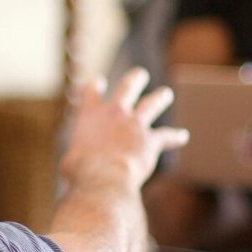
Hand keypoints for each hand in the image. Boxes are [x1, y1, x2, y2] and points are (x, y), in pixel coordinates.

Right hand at [59, 68, 188, 192]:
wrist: (103, 177)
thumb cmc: (81, 172)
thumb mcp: (69, 161)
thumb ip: (77, 156)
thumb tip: (76, 166)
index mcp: (90, 115)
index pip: (91, 92)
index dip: (94, 87)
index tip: (97, 83)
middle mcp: (114, 113)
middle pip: (127, 87)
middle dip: (135, 79)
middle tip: (140, 74)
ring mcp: (135, 124)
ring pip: (152, 104)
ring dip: (160, 98)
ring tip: (165, 94)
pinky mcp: (151, 140)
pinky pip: (166, 136)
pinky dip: (175, 136)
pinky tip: (182, 136)